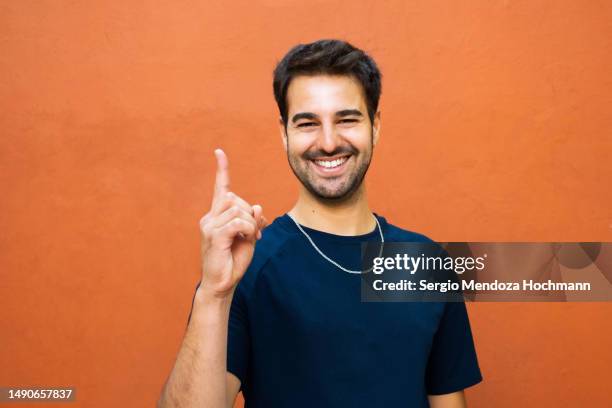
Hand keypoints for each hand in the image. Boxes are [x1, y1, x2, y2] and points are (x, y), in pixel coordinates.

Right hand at [198, 149, 266, 297]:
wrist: (222, 284)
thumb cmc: (233, 261)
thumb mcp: (249, 238)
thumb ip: (253, 221)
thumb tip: (256, 206)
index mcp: (216, 216)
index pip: (220, 189)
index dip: (222, 170)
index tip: (219, 152)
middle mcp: (209, 218)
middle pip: (234, 198)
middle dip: (250, 213)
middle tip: (255, 233)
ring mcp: (209, 226)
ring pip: (237, 209)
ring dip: (250, 223)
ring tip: (248, 238)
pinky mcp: (213, 235)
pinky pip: (238, 222)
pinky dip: (248, 229)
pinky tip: (246, 239)